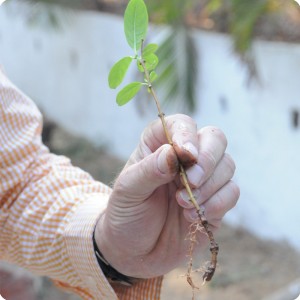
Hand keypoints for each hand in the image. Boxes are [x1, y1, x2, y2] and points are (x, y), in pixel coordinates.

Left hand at [95, 114, 238, 277]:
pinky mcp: (215, 202)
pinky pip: (232, 192)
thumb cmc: (127, 214)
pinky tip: (194, 216)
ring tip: (182, 204)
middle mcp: (185, 158)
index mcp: (159, 145)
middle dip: (207, 159)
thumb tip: (173, 153)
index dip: (187, 134)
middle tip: (190, 182)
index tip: (185, 154)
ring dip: (209, 186)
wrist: (135, 251)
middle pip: (215, 138)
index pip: (182, 124)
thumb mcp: (128, 191)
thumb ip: (148, 171)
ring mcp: (203, 179)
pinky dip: (218, 203)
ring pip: (227, 164)